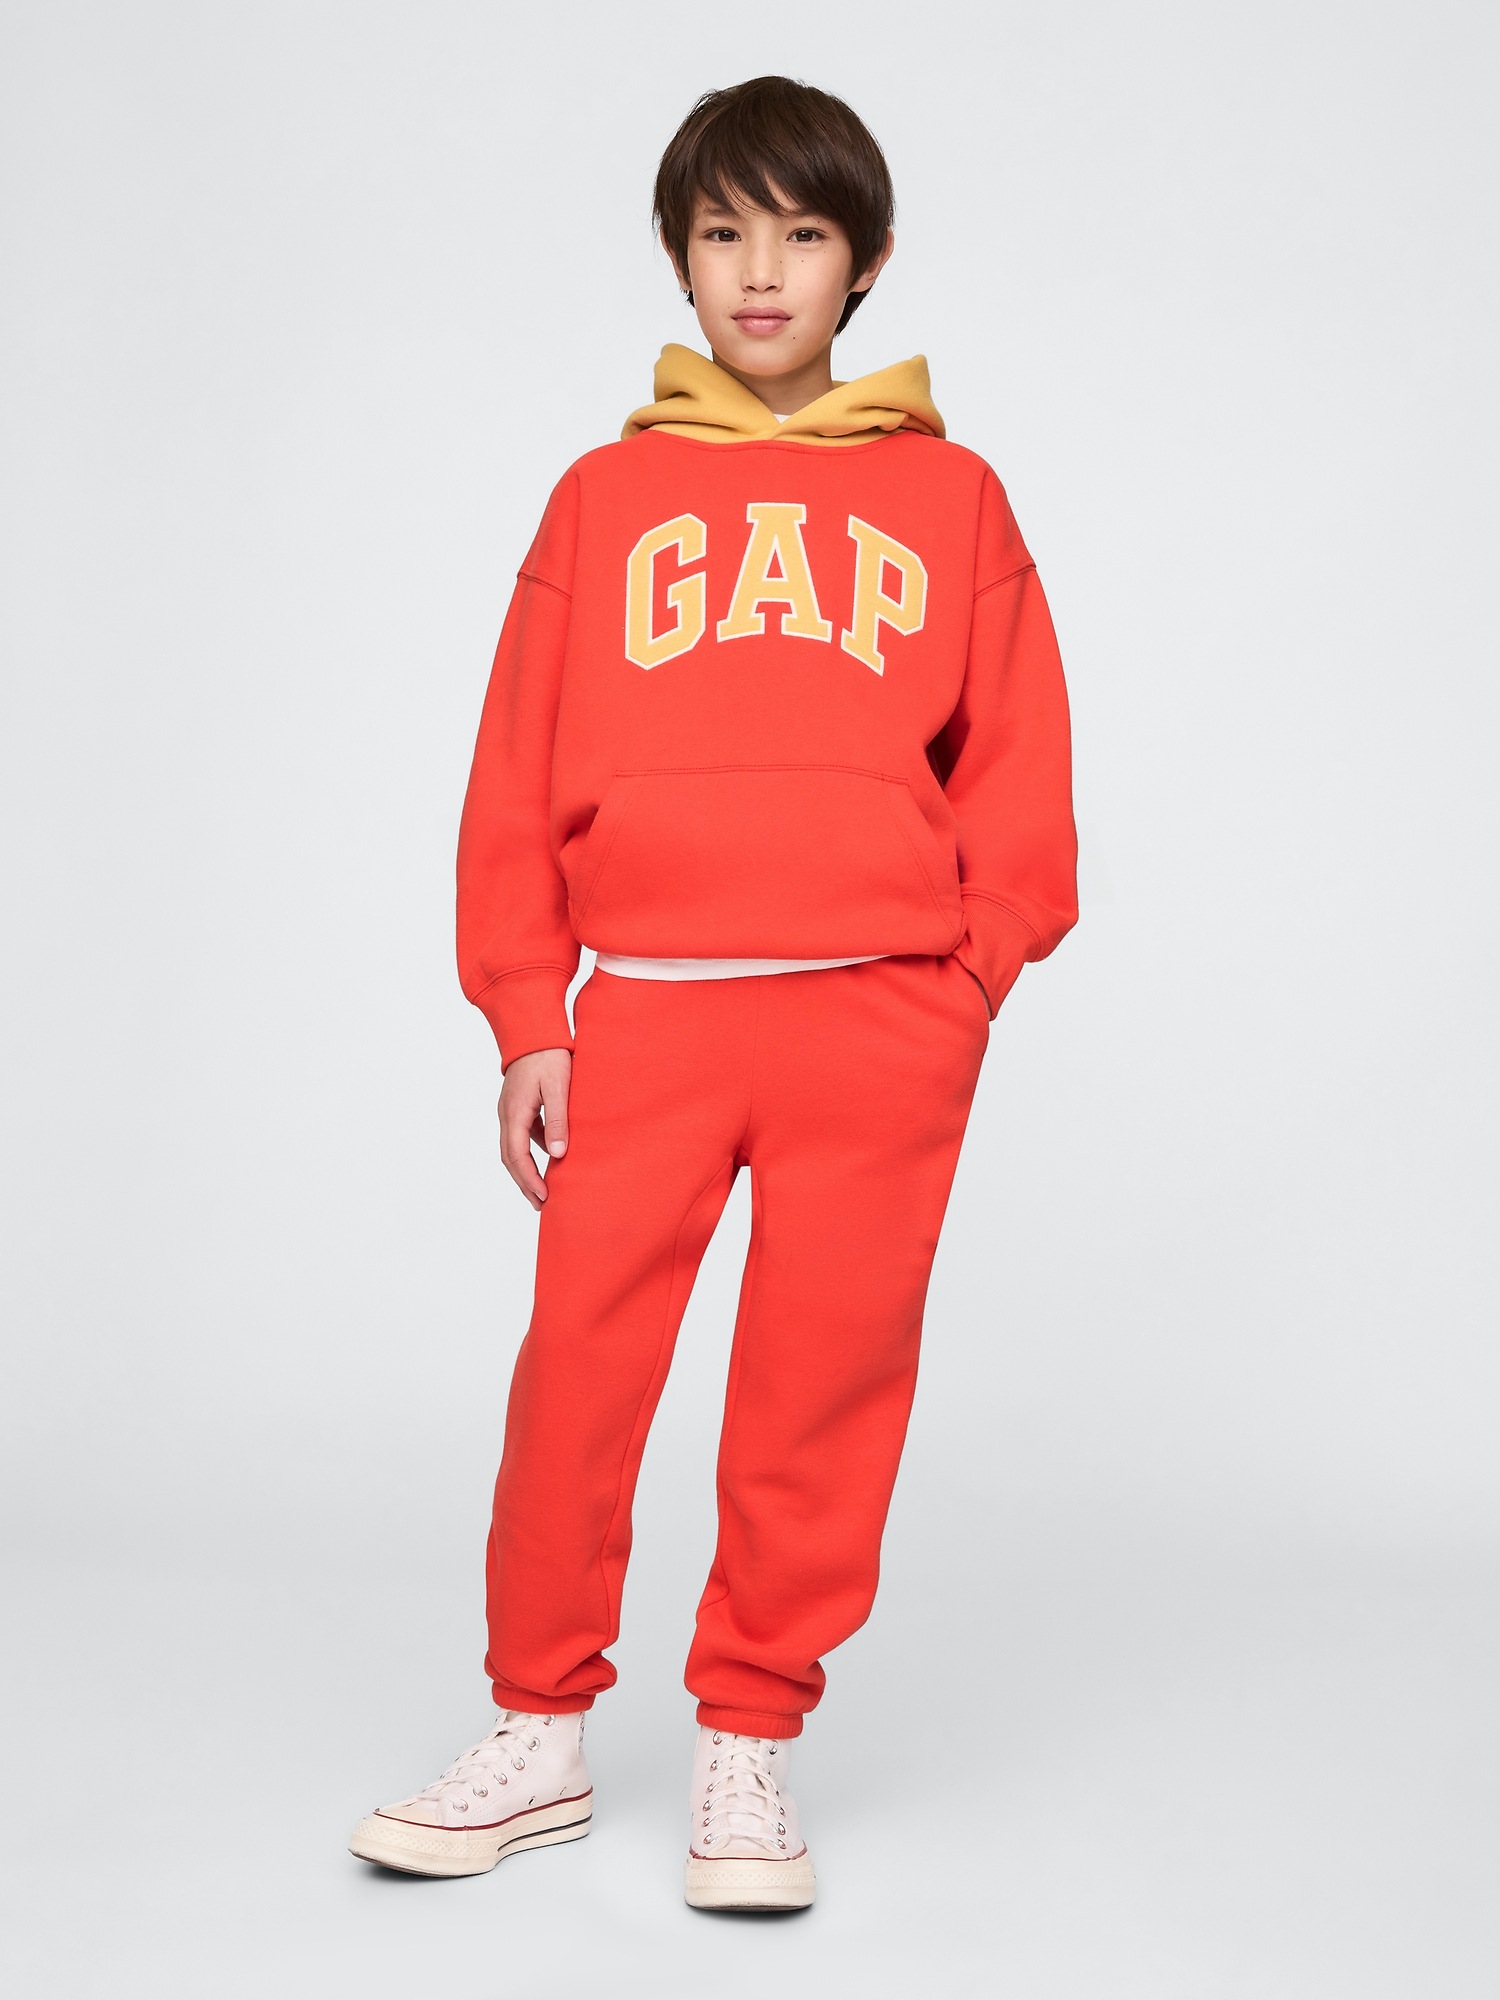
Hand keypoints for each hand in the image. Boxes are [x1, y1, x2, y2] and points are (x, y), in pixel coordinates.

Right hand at [497, 1047, 572, 1209]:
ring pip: (512, 1148)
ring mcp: (509, 1110)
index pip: (517, 1156)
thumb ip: (558, 1120)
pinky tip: (549, 1156)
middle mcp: (506, 1114)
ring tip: (542, 1188)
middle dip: (524, 1183)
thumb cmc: (549, 1055)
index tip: (543, 1198)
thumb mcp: (559, 1087)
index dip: (529, 1180)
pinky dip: (530, 1151)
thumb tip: (557, 1154)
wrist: (533, 1029)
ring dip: (525, 1169)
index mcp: (515, 1113)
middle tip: (540, 1204)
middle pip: (510, 1157)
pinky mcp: (517, 1105)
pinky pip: (521, 1135)